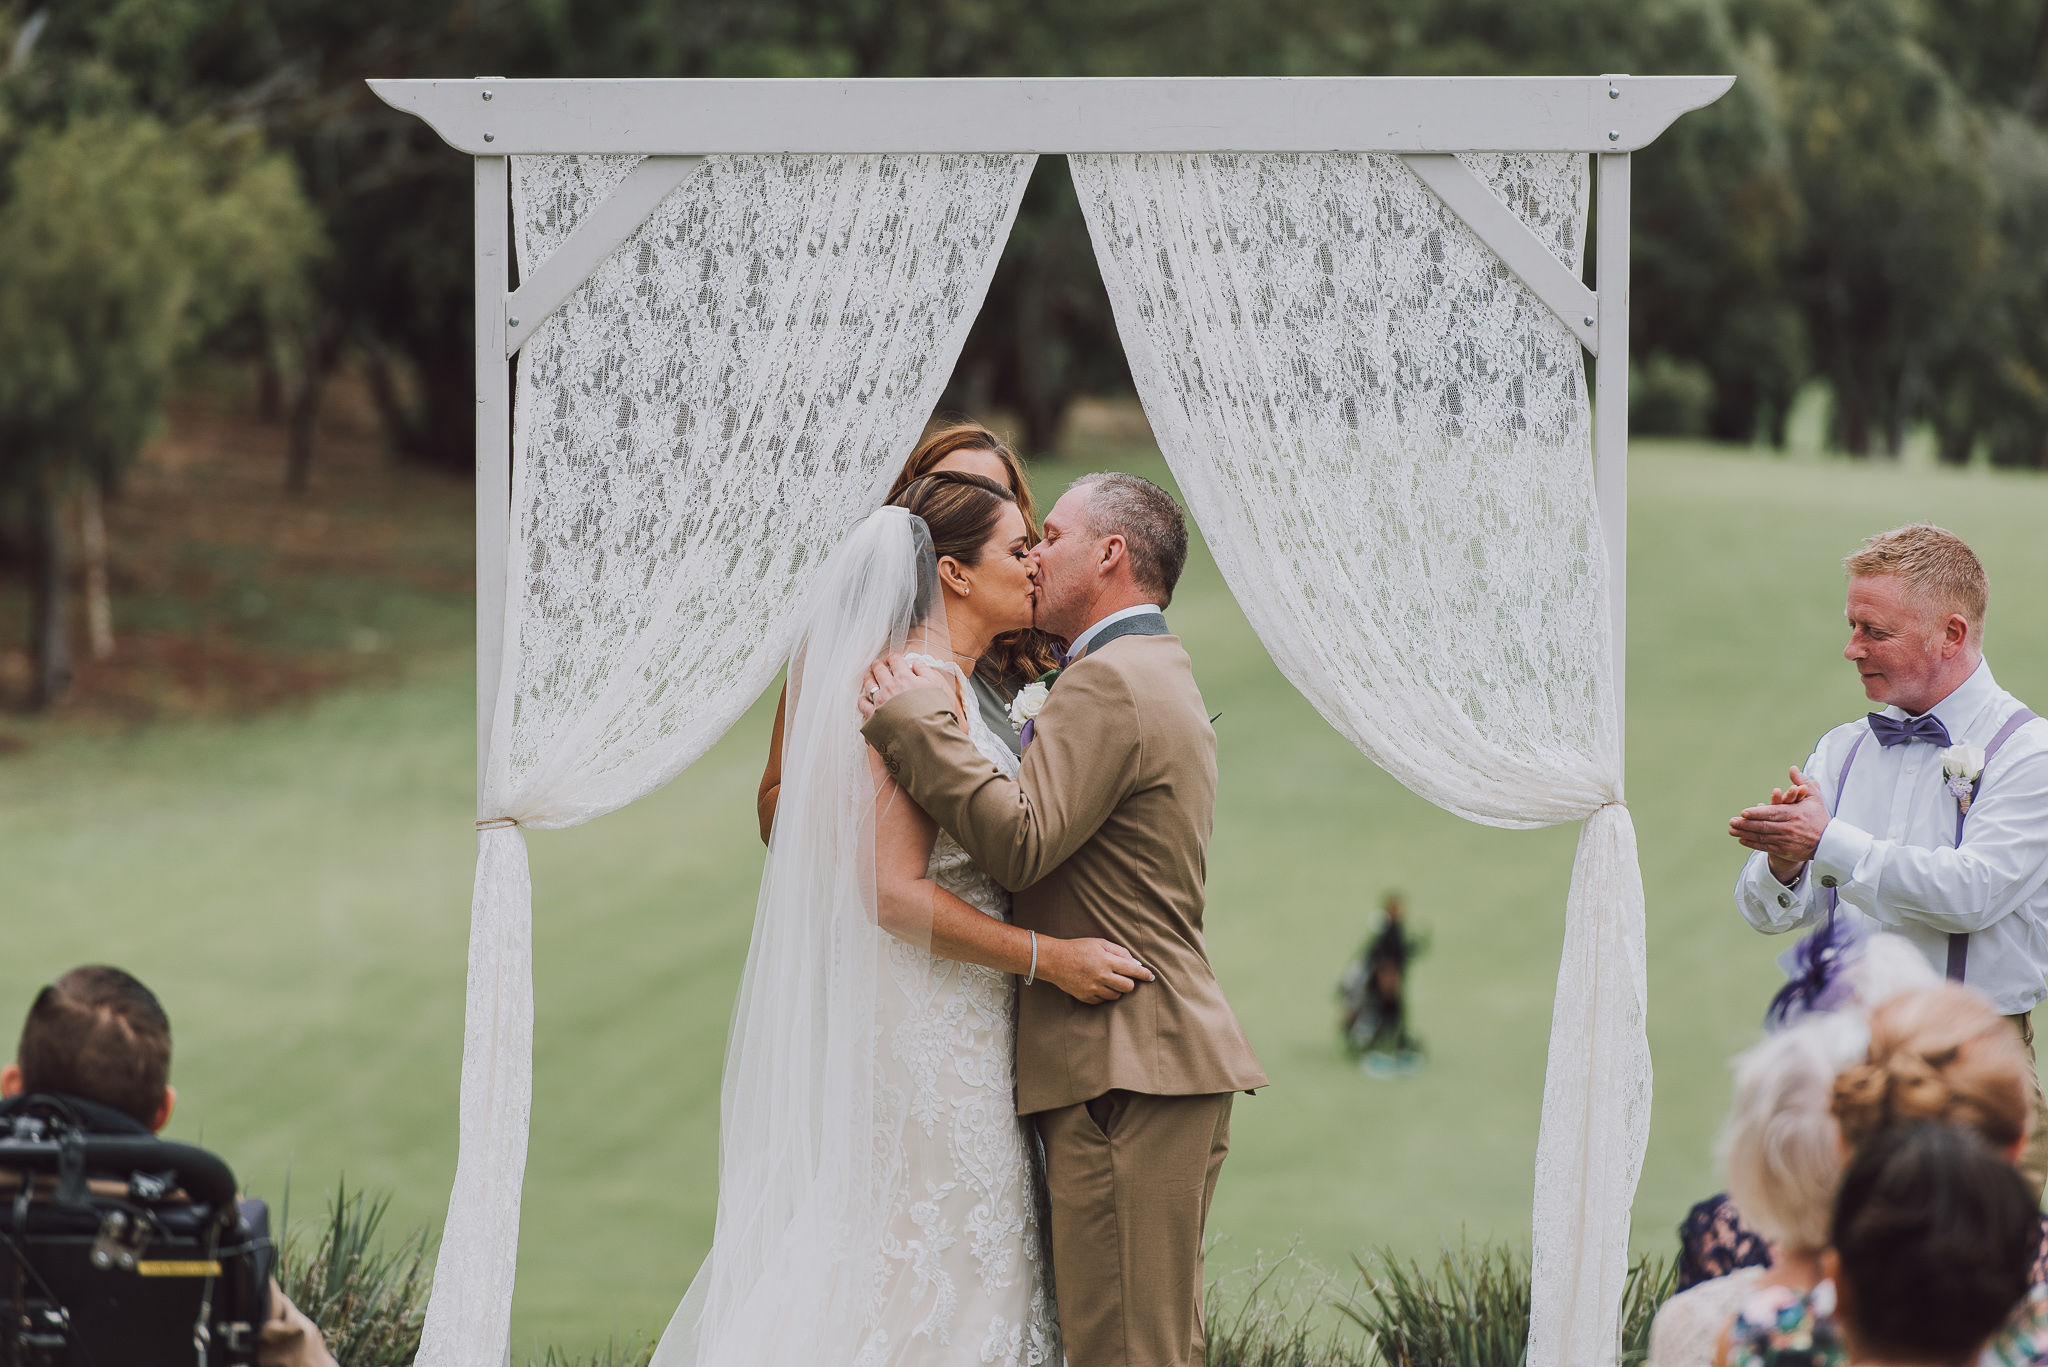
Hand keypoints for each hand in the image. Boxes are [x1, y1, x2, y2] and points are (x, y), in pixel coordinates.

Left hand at [858, 654, 950, 719]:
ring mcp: (880, 700)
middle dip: (878, 665)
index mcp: (904, 677)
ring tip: (870, 677)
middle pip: (878, 669)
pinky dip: (863, 699)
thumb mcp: (936, 685)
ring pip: (868, 683)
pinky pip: (863, 703)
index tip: (893, 659)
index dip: (893, 658)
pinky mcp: (874, 714)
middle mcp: (889, 686)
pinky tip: (865, 699)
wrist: (924, 732)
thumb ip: (925, 670)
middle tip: (878, 664)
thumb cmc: (932, 710)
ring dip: (869, 678)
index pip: (894, 660)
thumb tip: (916, 663)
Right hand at [1038, 937, 1155, 1004]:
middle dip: (1130, 983)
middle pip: (1128, 987)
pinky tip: (1099, 986)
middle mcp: (1102, 976)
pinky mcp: (1086, 997)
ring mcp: (1094, 989)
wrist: (1054, 960)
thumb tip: (1135, 962)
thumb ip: (1119, 951)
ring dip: (1117, 989)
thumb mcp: (1099, 943)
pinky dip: (1104, 995)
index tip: (1151, 977)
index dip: (1145, 975)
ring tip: (1109, 980)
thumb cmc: (1078, 948)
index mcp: (1107, 961)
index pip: (1133, 970)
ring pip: (1117, 996)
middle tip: (1124, 977)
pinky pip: (1103, 1001)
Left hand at [1728, 765, 1830, 881]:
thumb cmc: (1819, 817)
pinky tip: (1742, 839)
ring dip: (1745, 833)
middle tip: (1731, 821)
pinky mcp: (1785, 850)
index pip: (1772, 813)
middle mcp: (1789, 828)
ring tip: (1731, 829)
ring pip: (1762, 837)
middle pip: (1764, 826)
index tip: (1743, 812)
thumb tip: (1792, 768)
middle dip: (1746, 824)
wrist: (1828, 843)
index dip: (1757, 813)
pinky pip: (1765, 847)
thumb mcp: (1814, 797)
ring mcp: (1786, 841)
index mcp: (1795, 814)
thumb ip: (1802, 782)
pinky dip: (1752, 844)